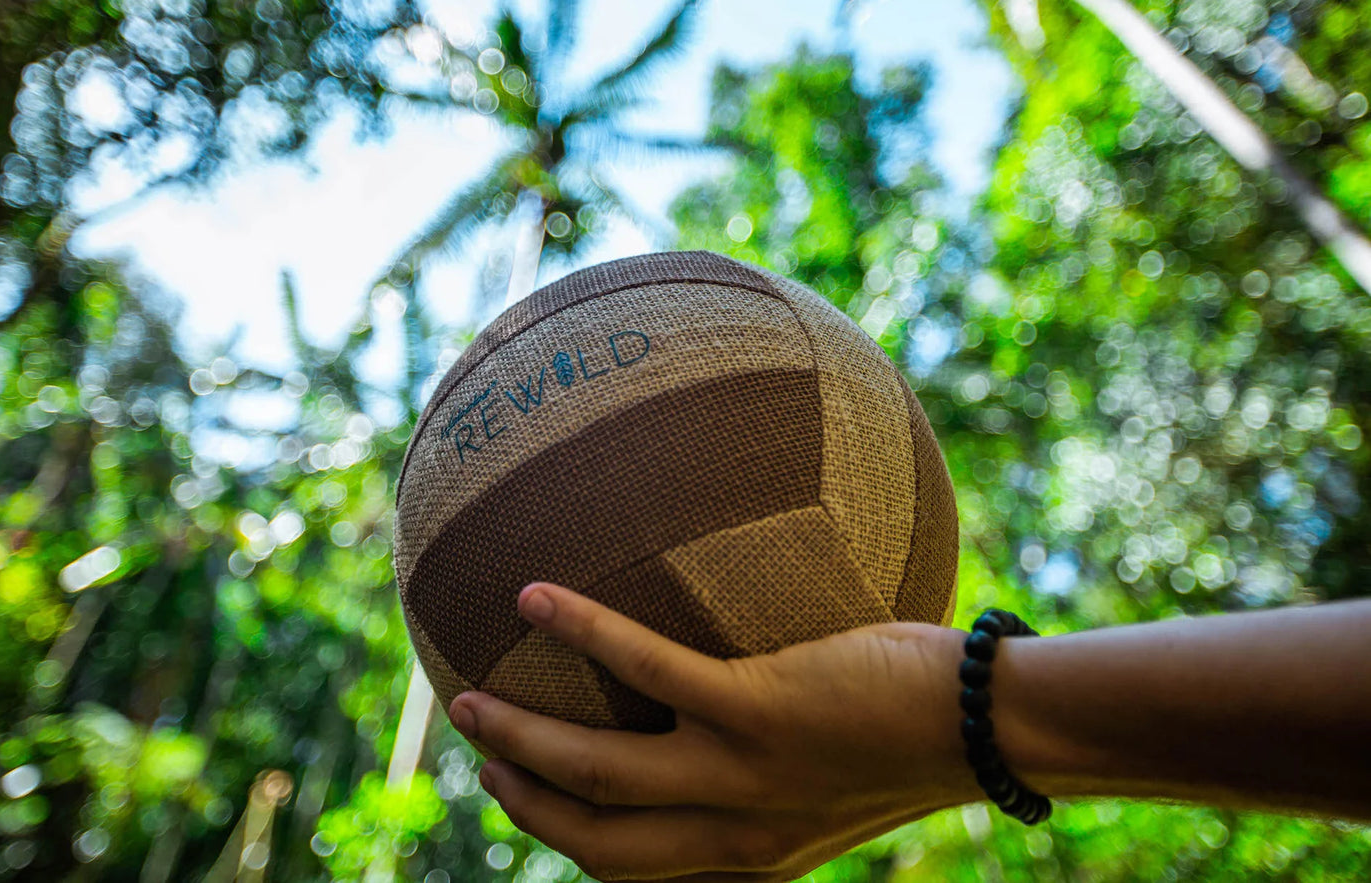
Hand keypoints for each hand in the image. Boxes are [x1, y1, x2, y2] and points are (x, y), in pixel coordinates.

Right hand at [446, 582, 979, 881]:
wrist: (989, 728)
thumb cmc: (913, 732)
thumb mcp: (830, 782)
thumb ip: (769, 769)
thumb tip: (721, 706)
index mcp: (748, 852)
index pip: (629, 867)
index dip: (562, 835)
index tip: (523, 791)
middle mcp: (734, 830)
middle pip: (592, 838)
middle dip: (522, 802)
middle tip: (477, 749)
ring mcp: (740, 774)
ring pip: (596, 773)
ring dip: (519, 741)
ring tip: (467, 699)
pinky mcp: (757, 709)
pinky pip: (645, 668)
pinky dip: (582, 635)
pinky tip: (537, 599)